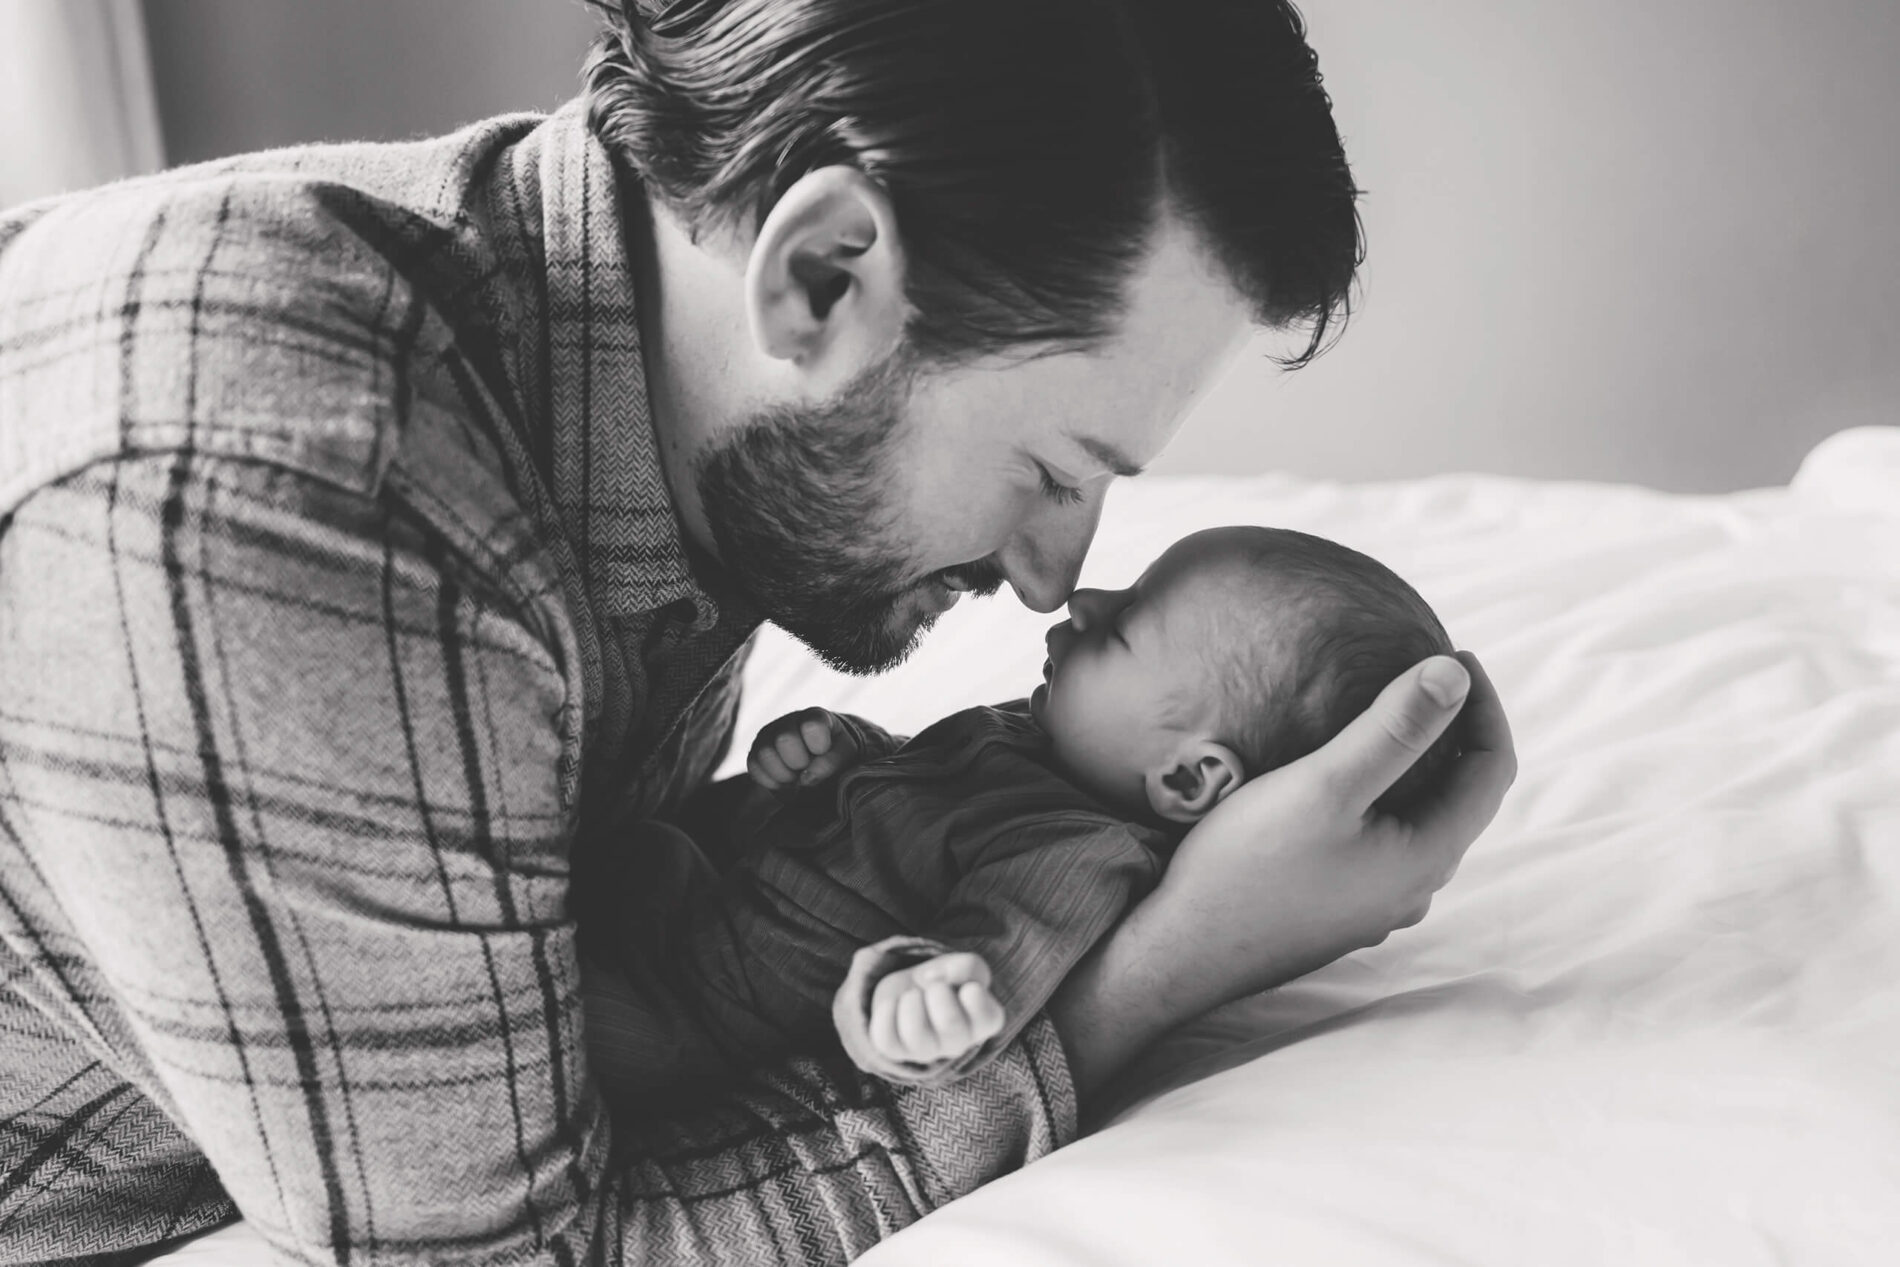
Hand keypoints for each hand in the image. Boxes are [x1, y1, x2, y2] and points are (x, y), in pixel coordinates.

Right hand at [746, 707, 862, 791]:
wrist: (819, 760)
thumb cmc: (834, 753)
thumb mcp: (845, 754)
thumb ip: (832, 761)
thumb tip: (806, 777)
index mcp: (814, 716)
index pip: (811, 726)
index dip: (818, 745)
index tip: (823, 751)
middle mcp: (788, 722)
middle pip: (784, 739)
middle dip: (799, 761)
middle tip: (808, 765)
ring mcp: (768, 736)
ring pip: (765, 754)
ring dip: (785, 774)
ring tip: (797, 775)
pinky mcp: (754, 753)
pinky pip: (754, 768)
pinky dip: (772, 781)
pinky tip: (786, 779)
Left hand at [867, 952, 1005, 1066]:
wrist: (912, 987)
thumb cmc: (946, 979)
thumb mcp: (964, 964)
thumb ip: (965, 967)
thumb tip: (933, 979)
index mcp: (982, 1023)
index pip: (988, 1018)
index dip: (974, 997)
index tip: (967, 987)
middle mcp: (957, 1044)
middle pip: (949, 1023)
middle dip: (938, 993)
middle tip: (934, 987)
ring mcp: (925, 1051)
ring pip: (915, 1034)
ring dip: (911, 1003)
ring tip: (912, 996)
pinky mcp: (895, 1050)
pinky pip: (885, 1039)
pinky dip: (886, 1013)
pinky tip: (894, 1005)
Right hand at [1051, 651, 1515, 1090]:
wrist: (1181, 949)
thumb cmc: (1247, 866)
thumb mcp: (1323, 784)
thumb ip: (1393, 729)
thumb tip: (1455, 673)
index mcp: (1426, 857)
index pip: (1492, 770)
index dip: (1485, 706)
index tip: (1456, 653)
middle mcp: (1413, 890)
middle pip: (1462, 798)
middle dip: (1456, 735)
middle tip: (1426, 680)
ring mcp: (1376, 907)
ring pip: (1421, 825)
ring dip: (1419, 771)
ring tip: (1388, 723)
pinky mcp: (1338, 912)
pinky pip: (1383, 845)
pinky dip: (1384, 801)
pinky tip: (1344, 787)